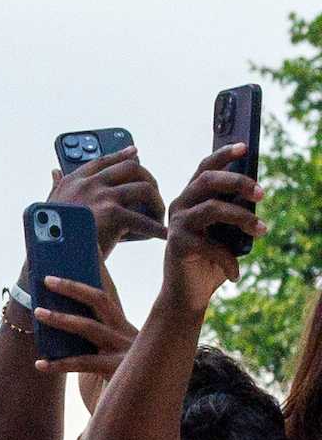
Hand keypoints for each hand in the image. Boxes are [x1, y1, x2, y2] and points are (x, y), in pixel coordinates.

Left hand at [31, 273, 138, 401]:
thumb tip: (53, 318)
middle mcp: (127, 333)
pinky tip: (39, 363)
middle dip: (73, 288)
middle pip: (100, 301)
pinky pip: (82, 363)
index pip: (105, 296)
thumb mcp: (110, 353)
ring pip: (89, 328)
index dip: (90, 277)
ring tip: (38, 313)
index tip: (80, 256)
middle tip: (47, 279)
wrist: (147, 406)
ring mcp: (124, 350)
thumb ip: (89, 337)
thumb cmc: (120, 378)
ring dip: (61, 318)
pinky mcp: (117, 370)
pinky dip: (58, 363)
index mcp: (124, 326)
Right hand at [49, 147, 165, 256]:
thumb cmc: (52, 234)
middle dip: (149, 178)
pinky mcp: (112, 215)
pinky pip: (145, 221)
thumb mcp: (51, 205)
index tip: (135, 151)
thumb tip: (55, 172)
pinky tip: (163, 235)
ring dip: (157, 203)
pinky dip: (158, 229)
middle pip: (131, 168)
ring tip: (158, 217)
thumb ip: (57, 188)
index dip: (121, 154)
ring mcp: (101, 197)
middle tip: (154, 195)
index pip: (103, 160)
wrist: (52, 256)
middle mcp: (88, 184)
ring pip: (145, 188)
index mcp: (74, 181)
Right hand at [159, 146, 264, 314]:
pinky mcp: (178, 245)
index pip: (205, 169)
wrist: (187, 294)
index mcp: (190, 199)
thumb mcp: (225, 233)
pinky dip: (230, 260)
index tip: (244, 146)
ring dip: (243, 218)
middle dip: (238, 182)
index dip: (223, 155)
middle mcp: (180, 206)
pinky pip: (212, 246)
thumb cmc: (208, 260)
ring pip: (213, 208)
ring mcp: (177, 225)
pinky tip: (236, 273)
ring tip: (262, 230)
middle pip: (208, 180)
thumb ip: (233, 213)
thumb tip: (254, 196)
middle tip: (262, 193)